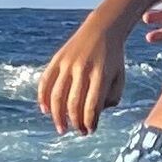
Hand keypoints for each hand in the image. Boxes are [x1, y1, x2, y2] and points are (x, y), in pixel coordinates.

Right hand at [36, 18, 126, 136]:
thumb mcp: (119, 78)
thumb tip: (92, 116)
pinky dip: (42, 97)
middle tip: (79, 132)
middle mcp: (82, 69)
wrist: (102, 29)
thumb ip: (111, 99)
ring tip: (61, 128)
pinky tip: (45, 110)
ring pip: (57, 95)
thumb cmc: (113, 59)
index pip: (91, 106)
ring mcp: (67, 63)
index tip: (90, 130)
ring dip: (57, 116)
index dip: (89, 122)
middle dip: (75, 122)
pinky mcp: (57, 58)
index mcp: (101, 75)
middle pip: (74, 103)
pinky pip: (46, 81)